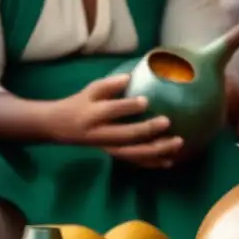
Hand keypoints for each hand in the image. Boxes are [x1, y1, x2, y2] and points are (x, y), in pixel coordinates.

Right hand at [52, 74, 182, 163]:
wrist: (61, 127)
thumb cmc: (82, 103)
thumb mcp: (90, 90)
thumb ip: (110, 84)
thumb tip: (132, 75)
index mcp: (94, 115)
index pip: (112, 111)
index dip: (128, 107)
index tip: (147, 100)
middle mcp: (101, 134)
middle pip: (126, 136)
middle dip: (148, 130)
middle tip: (167, 122)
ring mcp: (108, 148)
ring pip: (133, 154)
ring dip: (156, 151)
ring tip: (177, 143)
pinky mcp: (114, 156)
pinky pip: (135, 162)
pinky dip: (152, 163)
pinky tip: (170, 161)